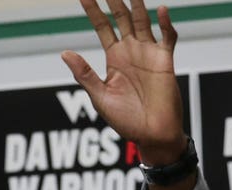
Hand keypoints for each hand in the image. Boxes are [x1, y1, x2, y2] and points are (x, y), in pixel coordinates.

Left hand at [62, 0, 185, 164]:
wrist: (151, 135)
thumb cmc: (125, 120)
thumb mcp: (99, 96)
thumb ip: (84, 74)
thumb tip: (64, 53)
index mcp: (114, 58)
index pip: (102, 27)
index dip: (93, 11)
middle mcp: (131, 51)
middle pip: (121, 17)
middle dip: (114, 0)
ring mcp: (149, 53)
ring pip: (142, 21)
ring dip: (137, 4)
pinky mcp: (165, 61)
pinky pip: (167, 37)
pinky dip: (165, 24)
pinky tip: (160, 10)